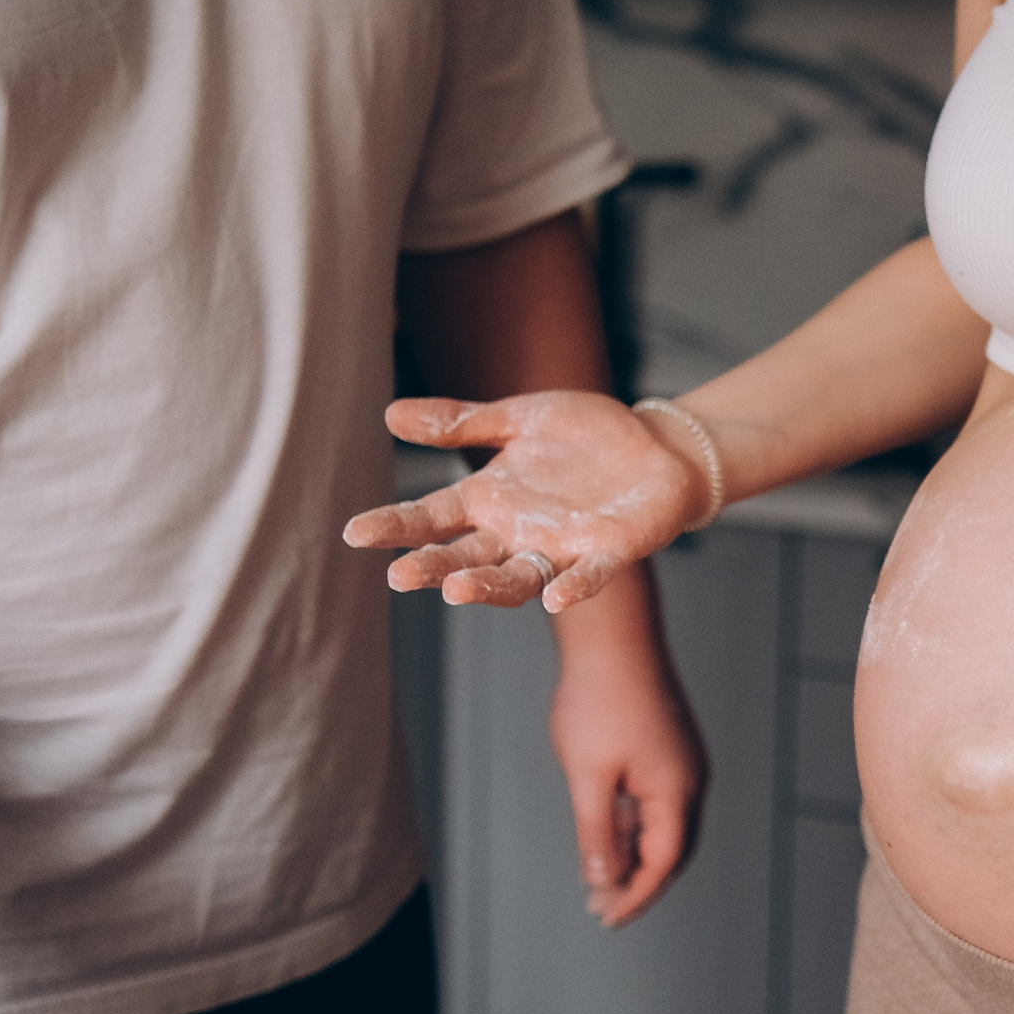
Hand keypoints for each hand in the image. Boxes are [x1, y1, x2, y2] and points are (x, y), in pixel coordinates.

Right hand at [343, 393, 706, 613]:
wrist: (658, 446)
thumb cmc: (585, 435)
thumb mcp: (519, 417)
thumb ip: (462, 423)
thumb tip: (391, 414)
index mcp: (489, 499)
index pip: (431, 517)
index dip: (395, 526)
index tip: (355, 532)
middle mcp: (517, 531)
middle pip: (466, 557)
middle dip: (435, 567)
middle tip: (400, 576)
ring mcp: (562, 546)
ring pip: (518, 576)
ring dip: (488, 587)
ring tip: (456, 591)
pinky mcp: (609, 551)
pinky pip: (588, 576)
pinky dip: (572, 588)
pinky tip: (555, 599)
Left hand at [550, 606, 708, 927]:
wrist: (612, 637)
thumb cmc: (598, 702)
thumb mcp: (589, 777)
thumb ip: (598, 833)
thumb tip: (603, 880)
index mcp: (677, 791)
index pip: (662, 864)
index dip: (634, 896)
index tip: (605, 919)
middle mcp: (690, 780)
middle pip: (671, 850)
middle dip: (638, 882)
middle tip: (602, 908)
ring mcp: (682, 761)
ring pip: (663, 825)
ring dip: (634, 853)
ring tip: (599, 877)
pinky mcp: (669, 746)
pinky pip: (657, 800)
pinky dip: (635, 824)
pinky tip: (607, 832)